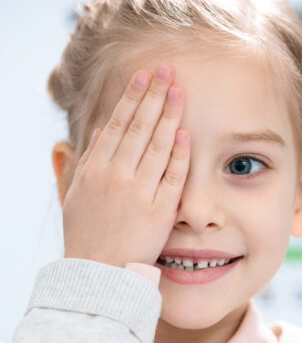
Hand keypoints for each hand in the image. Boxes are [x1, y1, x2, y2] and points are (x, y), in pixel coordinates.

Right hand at [62, 63, 189, 268]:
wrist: (98, 273)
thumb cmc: (85, 235)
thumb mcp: (74, 195)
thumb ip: (82, 162)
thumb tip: (94, 132)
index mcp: (95, 169)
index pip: (118, 124)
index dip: (132, 97)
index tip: (143, 76)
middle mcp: (117, 176)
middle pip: (140, 127)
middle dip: (154, 94)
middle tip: (167, 69)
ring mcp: (139, 192)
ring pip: (158, 146)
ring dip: (170, 115)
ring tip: (179, 90)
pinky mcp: (160, 211)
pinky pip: (173, 177)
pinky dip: (180, 154)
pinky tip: (186, 133)